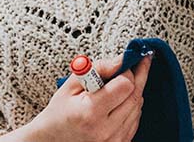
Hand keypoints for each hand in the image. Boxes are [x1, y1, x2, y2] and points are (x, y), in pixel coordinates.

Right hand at [23, 53, 153, 141]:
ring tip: (121, 85)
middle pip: (135, 96)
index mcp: (90, 112)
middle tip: (141, 63)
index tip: (125, 63)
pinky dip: (131, 108)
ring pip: (137, 108)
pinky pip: (135, 121)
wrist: (52, 140)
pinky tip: (120, 101)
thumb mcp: (71, 85)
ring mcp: (114, 140)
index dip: (127, 71)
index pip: (125, 85)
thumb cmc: (59, 112)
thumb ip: (99, 69)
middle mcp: (105, 129)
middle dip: (138, 77)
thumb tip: (122, 60)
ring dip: (134, 93)